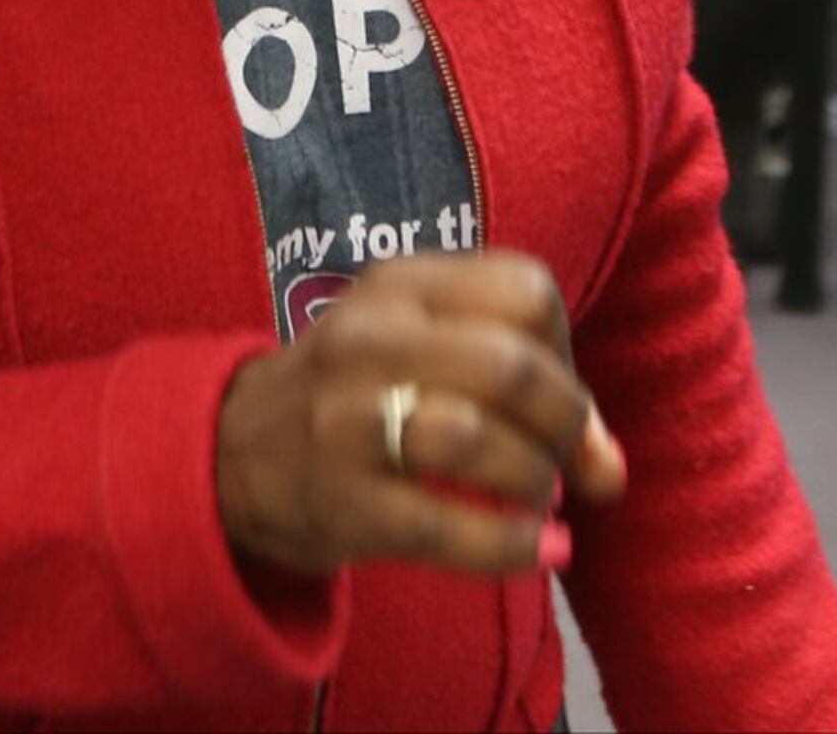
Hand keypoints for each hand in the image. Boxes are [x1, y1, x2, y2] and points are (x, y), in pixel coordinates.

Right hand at [214, 252, 627, 581]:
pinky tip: (539, 550)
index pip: (528, 291)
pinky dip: (512, 546)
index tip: (560, 401)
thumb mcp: (416, 344)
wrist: (224, 456)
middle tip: (572, 466)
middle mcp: (373, 342)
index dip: (567, 352)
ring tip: (540, 503)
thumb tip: (612, 467)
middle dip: (568, 426)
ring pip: (481, 442)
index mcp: (401, 285)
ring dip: (537, 483)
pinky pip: (448, 528)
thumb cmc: (351, 392)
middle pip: (514, 368)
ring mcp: (349, 423)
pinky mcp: (341, 504)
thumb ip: (517, 381)